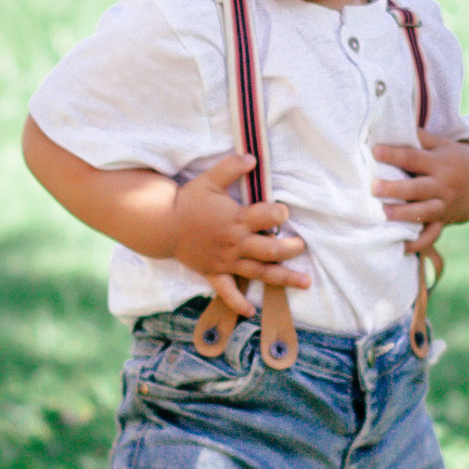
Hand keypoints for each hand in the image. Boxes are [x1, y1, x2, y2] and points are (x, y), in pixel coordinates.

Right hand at [167, 149, 309, 313]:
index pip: (265, 216)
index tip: (284, 211)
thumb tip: (252, 157)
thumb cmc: (189, 201)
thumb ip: (231, 167)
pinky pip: (227, 292)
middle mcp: (235, 243)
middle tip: (301, 245)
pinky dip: (238, 304)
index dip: (278, 213)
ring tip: (305, 281)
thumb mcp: (209, 179)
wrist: (163, 224)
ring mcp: (226, 261)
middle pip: (269, 249)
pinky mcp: (214, 273)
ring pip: (259, 272)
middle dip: (290, 248)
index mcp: (236, 220)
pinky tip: (251, 312)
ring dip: (283, 277)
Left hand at [372, 137, 468, 253]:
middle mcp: (442, 185)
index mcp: (439, 163)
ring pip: (424, 212)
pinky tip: (403, 247)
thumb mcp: (443, 144)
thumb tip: (397, 124)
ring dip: (405, 214)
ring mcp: (443, 205)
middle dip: (396, 189)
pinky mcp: (443, 220)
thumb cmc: (453, 158)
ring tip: (384, 214)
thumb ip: (421, 137)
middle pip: (418, 188)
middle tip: (375, 188)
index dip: (395, 154)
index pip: (414, 158)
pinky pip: (432, 234)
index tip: (375, 151)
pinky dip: (420, 243)